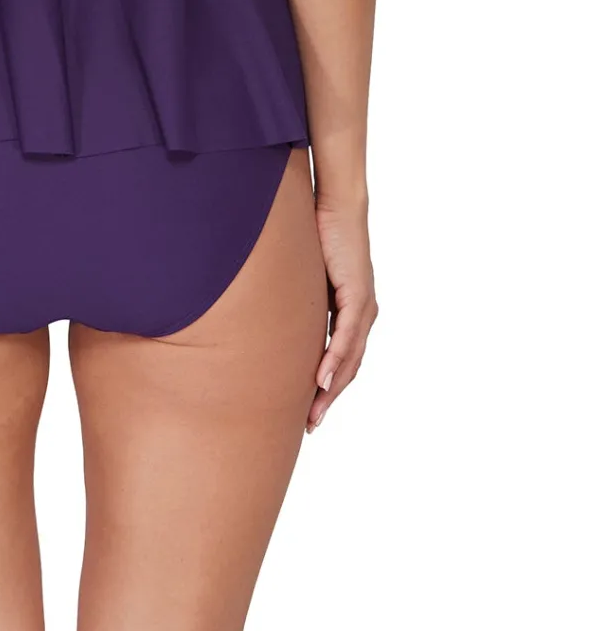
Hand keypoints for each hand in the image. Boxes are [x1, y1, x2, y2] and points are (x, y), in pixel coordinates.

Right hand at [308, 196, 377, 431]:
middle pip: (348, 368)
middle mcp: (362, 313)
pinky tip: (322, 380)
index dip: (327, 387)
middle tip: (310, 426)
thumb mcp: (303, 275)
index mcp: (350, 311)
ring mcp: (363, 306)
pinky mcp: (357, 295)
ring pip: (350, 359)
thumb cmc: (317, 233)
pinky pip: (346, 337)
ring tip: (314, 414)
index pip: (342, 359)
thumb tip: (266, 310)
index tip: (309, 411)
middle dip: (329, 399)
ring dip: (331, 389)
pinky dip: (335, 361)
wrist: (337, 204)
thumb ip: (293, 297)